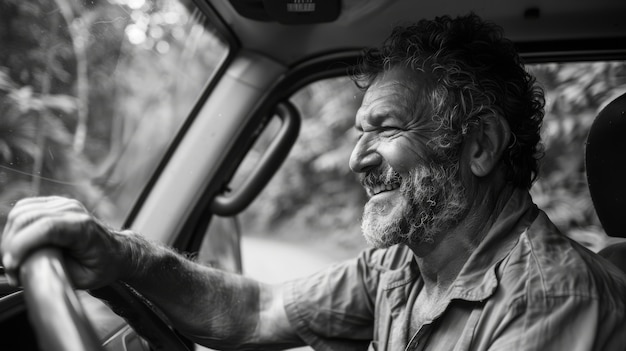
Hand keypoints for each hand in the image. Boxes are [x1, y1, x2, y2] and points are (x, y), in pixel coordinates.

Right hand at [1, 196, 125, 288]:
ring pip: (21, 211)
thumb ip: (56, 271)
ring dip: (9, 236)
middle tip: (12, 271)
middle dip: (10, 245)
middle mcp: (73, 210)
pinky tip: (17, 244)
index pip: (46, 227)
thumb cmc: (102, 265)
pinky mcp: (53, 203)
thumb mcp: (83, 279)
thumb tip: (28, 269)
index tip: (12, 265)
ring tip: (13, 259)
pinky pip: (24, 208)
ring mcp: (62, 203)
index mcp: (83, 228)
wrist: (115, 251)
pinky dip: (14, 226)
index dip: (22, 245)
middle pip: (27, 217)